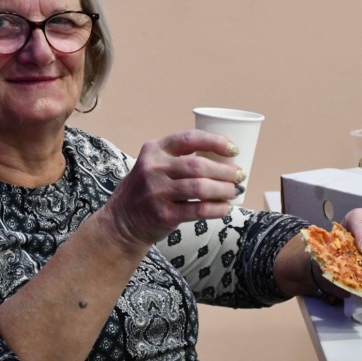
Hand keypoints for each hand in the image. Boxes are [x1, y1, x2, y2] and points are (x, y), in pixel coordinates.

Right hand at [99, 130, 245, 248]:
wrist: (121, 221)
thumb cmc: (145, 190)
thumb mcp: (152, 165)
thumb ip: (177, 158)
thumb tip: (221, 158)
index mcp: (154, 150)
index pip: (189, 139)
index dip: (215, 141)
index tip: (233, 149)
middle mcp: (154, 168)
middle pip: (198, 165)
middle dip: (225, 171)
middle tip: (240, 175)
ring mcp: (157, 192)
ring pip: (200, 187)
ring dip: (223, 190)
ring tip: (234, 191)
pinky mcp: (163, 214)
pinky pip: (197, 209)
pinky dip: (215, 209)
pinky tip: (225, 208)